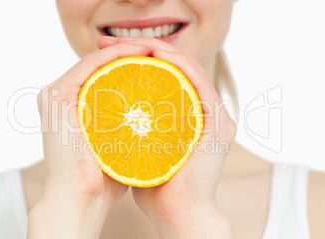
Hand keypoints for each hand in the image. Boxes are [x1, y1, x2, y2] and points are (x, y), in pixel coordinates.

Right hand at [27, 41, 151, 238]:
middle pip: (100, 66)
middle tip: (158, 52)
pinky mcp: (57, 96)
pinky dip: (116, 56)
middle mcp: (60, 97)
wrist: (81, 199)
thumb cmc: (103, 178)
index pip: (104, 76)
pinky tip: (140, 53)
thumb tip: (155, 118)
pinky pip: (90, 65)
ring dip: (126, 50)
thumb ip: (128, 128)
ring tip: (154, 49)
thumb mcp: (119, 144)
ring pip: (96, 61)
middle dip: (130, 55)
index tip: (159, 63)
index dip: (131, 65)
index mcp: (72, 106)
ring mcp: (55, 95)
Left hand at [99, 36, 235, 238]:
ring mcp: (214, 117)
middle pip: (175, 68)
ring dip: (162, 51)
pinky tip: (158, 55)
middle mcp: (203, 113)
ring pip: (189, 69)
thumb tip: (104, 116)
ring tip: (132, 43)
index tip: (106, 54)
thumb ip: (130, 133)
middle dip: (143, 51)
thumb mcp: (138, 151)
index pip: (164, 77)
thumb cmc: (156, 188)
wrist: (178, 215)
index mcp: (186, 118)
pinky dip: (180, 65)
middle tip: (112, 43)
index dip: (138, 60)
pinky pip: (200, 83)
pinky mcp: (220, 123)